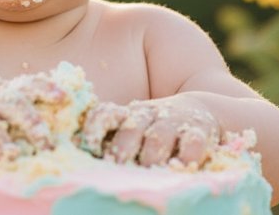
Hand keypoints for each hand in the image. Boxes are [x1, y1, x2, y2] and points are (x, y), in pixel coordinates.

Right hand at [0, 73, 66, 169]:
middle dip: (31, 121)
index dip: (47, 89)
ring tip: (11, 154)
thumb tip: (73, 101)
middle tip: (47, 142)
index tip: (64, 98)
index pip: (30, 85)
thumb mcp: (1, 97)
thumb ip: (28, 101)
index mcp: (5, 91)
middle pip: (12, 104)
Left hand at [80, 99, 219, 167]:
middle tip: (117, 164)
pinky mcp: (199, 131)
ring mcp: (174, 122)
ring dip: (151, 154)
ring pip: (159, 136)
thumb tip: (78, 151)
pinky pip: (193, 142)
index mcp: (128, 115)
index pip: (106, 114)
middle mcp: (148, 116)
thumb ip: (111, 138)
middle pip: (132, 128)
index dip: (96, 126)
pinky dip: (187, 156)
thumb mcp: (134, 126)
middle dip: (123, 147)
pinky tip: (181, 167)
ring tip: (147, 169)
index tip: (90, 144)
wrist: (200, 109)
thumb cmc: (157, 126)